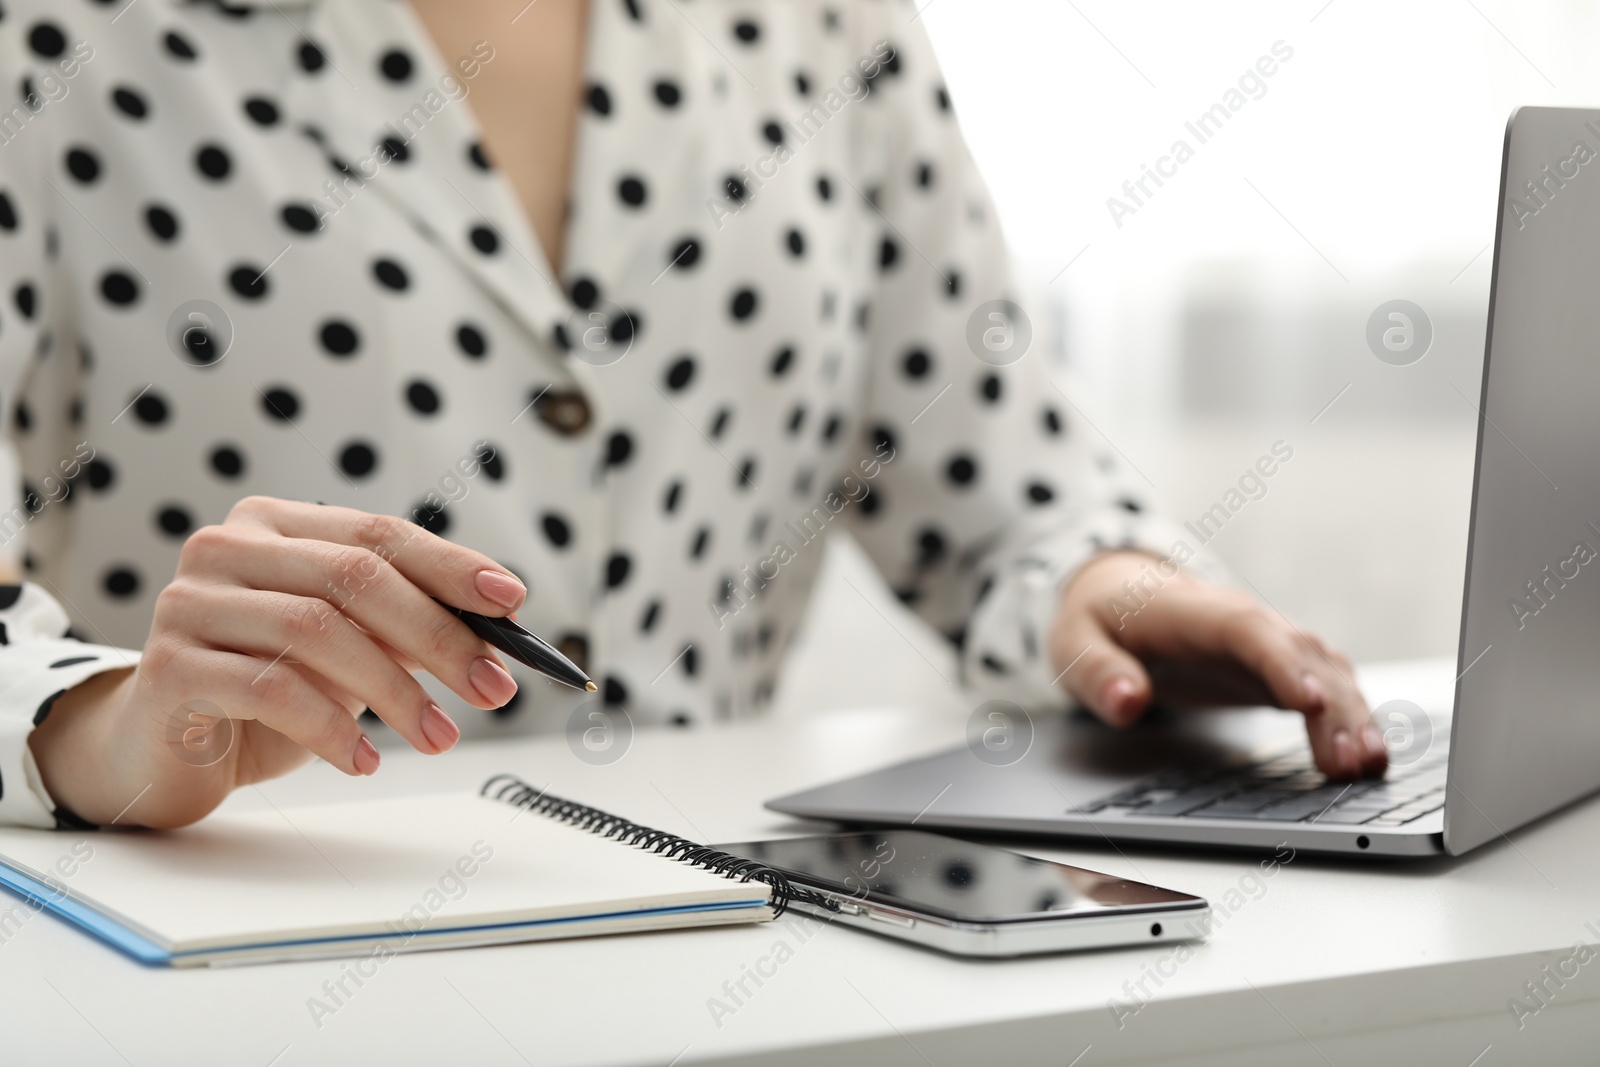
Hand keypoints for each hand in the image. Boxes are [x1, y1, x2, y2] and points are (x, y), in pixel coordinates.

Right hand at [28, 497, 526, 827]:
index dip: (450, 566)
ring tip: (439, 736)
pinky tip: (363, 760)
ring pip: (316, 630)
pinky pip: (269, 689)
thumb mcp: (346, 651)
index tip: (511, 602)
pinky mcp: (168, 667)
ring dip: (395, 691)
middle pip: (354, 578)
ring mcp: (190, 604)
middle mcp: (226, 549)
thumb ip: (407, 628)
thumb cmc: (263, 692)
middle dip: (438, 636)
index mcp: (275, 527)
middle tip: (493, 688)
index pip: (378, 535)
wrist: (160, 751)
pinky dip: (331, 727)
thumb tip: (498, 629)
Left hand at [1049, 551, 1385, 778]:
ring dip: (1351, 716)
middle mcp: (1242, 621)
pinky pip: (1327, 687)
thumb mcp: (1074, 644)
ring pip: (1324, 671)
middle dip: (1330, 705)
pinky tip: (1369, 757)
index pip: (1245, 630)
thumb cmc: (1098, 622)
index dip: (1280, 662)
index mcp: (1191, 611)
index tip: (1308, 700)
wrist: (1119, 594)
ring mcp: (1268, 643)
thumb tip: (1125, 701)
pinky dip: (1351, 717)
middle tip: (1349, 762)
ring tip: (1368, 767)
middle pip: (1299, 654)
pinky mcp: (1280, 667)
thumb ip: (1097, 673)